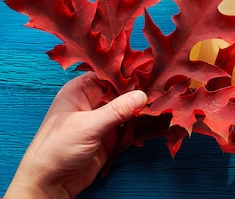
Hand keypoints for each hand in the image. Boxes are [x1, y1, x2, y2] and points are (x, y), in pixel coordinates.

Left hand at [4, 72, 147, 198]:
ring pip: (128, 108)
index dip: (128, 73)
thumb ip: (116, 111)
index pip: (109, 74)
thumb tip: (141, 96)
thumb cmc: (56, 150)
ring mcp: (102, 119)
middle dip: (139, 91)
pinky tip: (155, 120)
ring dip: (142, 108)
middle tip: (160, 89)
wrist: (50, 184)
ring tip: (162, 104)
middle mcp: (92, 101)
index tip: (150, 72)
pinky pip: (130, 125)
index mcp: (80, 90)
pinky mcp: (111, 135)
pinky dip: (141, 124)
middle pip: (122, 90)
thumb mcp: (88, 126)